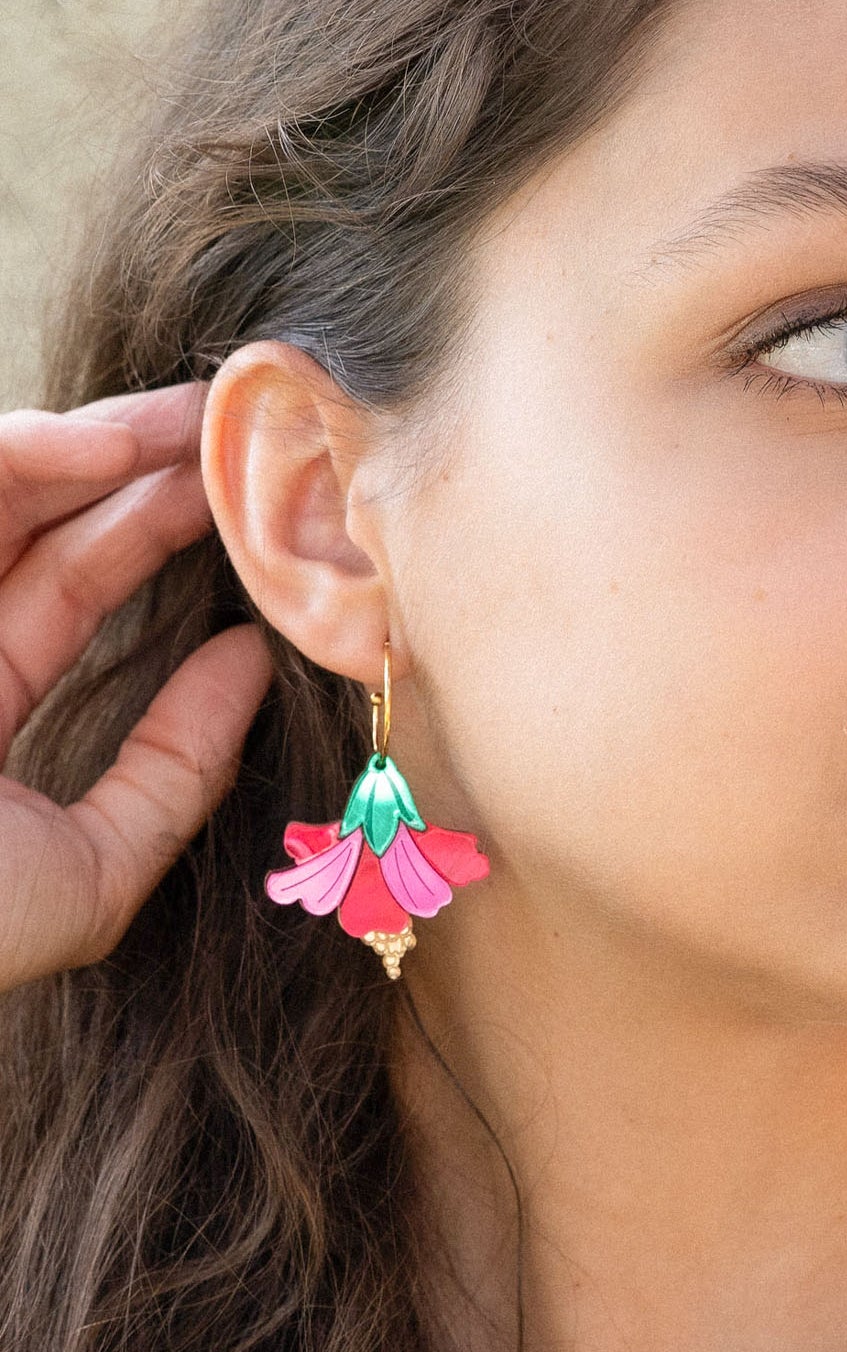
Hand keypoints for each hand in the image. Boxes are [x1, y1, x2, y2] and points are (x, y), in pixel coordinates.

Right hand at [0, 383, 274, 992]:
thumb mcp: (97, 865)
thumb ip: (175, 772)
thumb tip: (254, 664)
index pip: (63, 594)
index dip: (143, 537)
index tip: (234, 505)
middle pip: (30, 523)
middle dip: (130, 469)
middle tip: (224, 428)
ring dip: (90, 444)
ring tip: (191, 423)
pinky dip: (22, 458)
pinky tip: (110, 445)